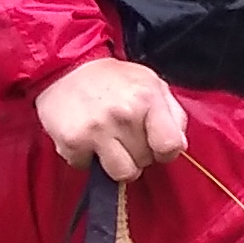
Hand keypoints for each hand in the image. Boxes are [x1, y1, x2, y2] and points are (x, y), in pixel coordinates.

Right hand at [35, 56, 186, 180]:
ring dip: (116, 163)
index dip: (165, 152)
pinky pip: (89, 168)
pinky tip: (86, 137)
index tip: (155, 146)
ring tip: (107, 141)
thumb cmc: (112, 79)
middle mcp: (124, 114)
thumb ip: (172, 114)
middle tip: (123, 132)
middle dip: (137, 152)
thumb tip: (178, 146)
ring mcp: (97, 129)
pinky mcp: (73, 142)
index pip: (170, 145)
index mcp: (148, 97)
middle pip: (145, 161)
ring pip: (123, 174)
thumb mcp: (151, 83)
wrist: (65, 68)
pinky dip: (87, 157)